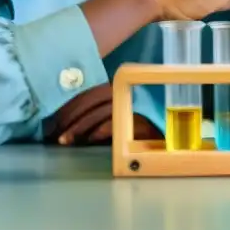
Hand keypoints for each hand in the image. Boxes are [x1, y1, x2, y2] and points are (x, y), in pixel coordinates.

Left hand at [42, 85, 163, 145]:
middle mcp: (127, 93)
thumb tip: (72, 123)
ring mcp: (135, 105)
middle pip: (93, 101)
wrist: (173, 133)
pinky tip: (90, 139)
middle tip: (56, 135)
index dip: (71, 107)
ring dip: (81, 127)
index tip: (56, 122)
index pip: (91, 93)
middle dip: (71, 118)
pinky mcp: (142, 120)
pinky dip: (101, 130)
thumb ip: (101, 113)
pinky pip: (117, 122)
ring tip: (66, 141)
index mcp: (120, 88)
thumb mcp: (119, 114)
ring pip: (102, 112)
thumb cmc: (143, 125)